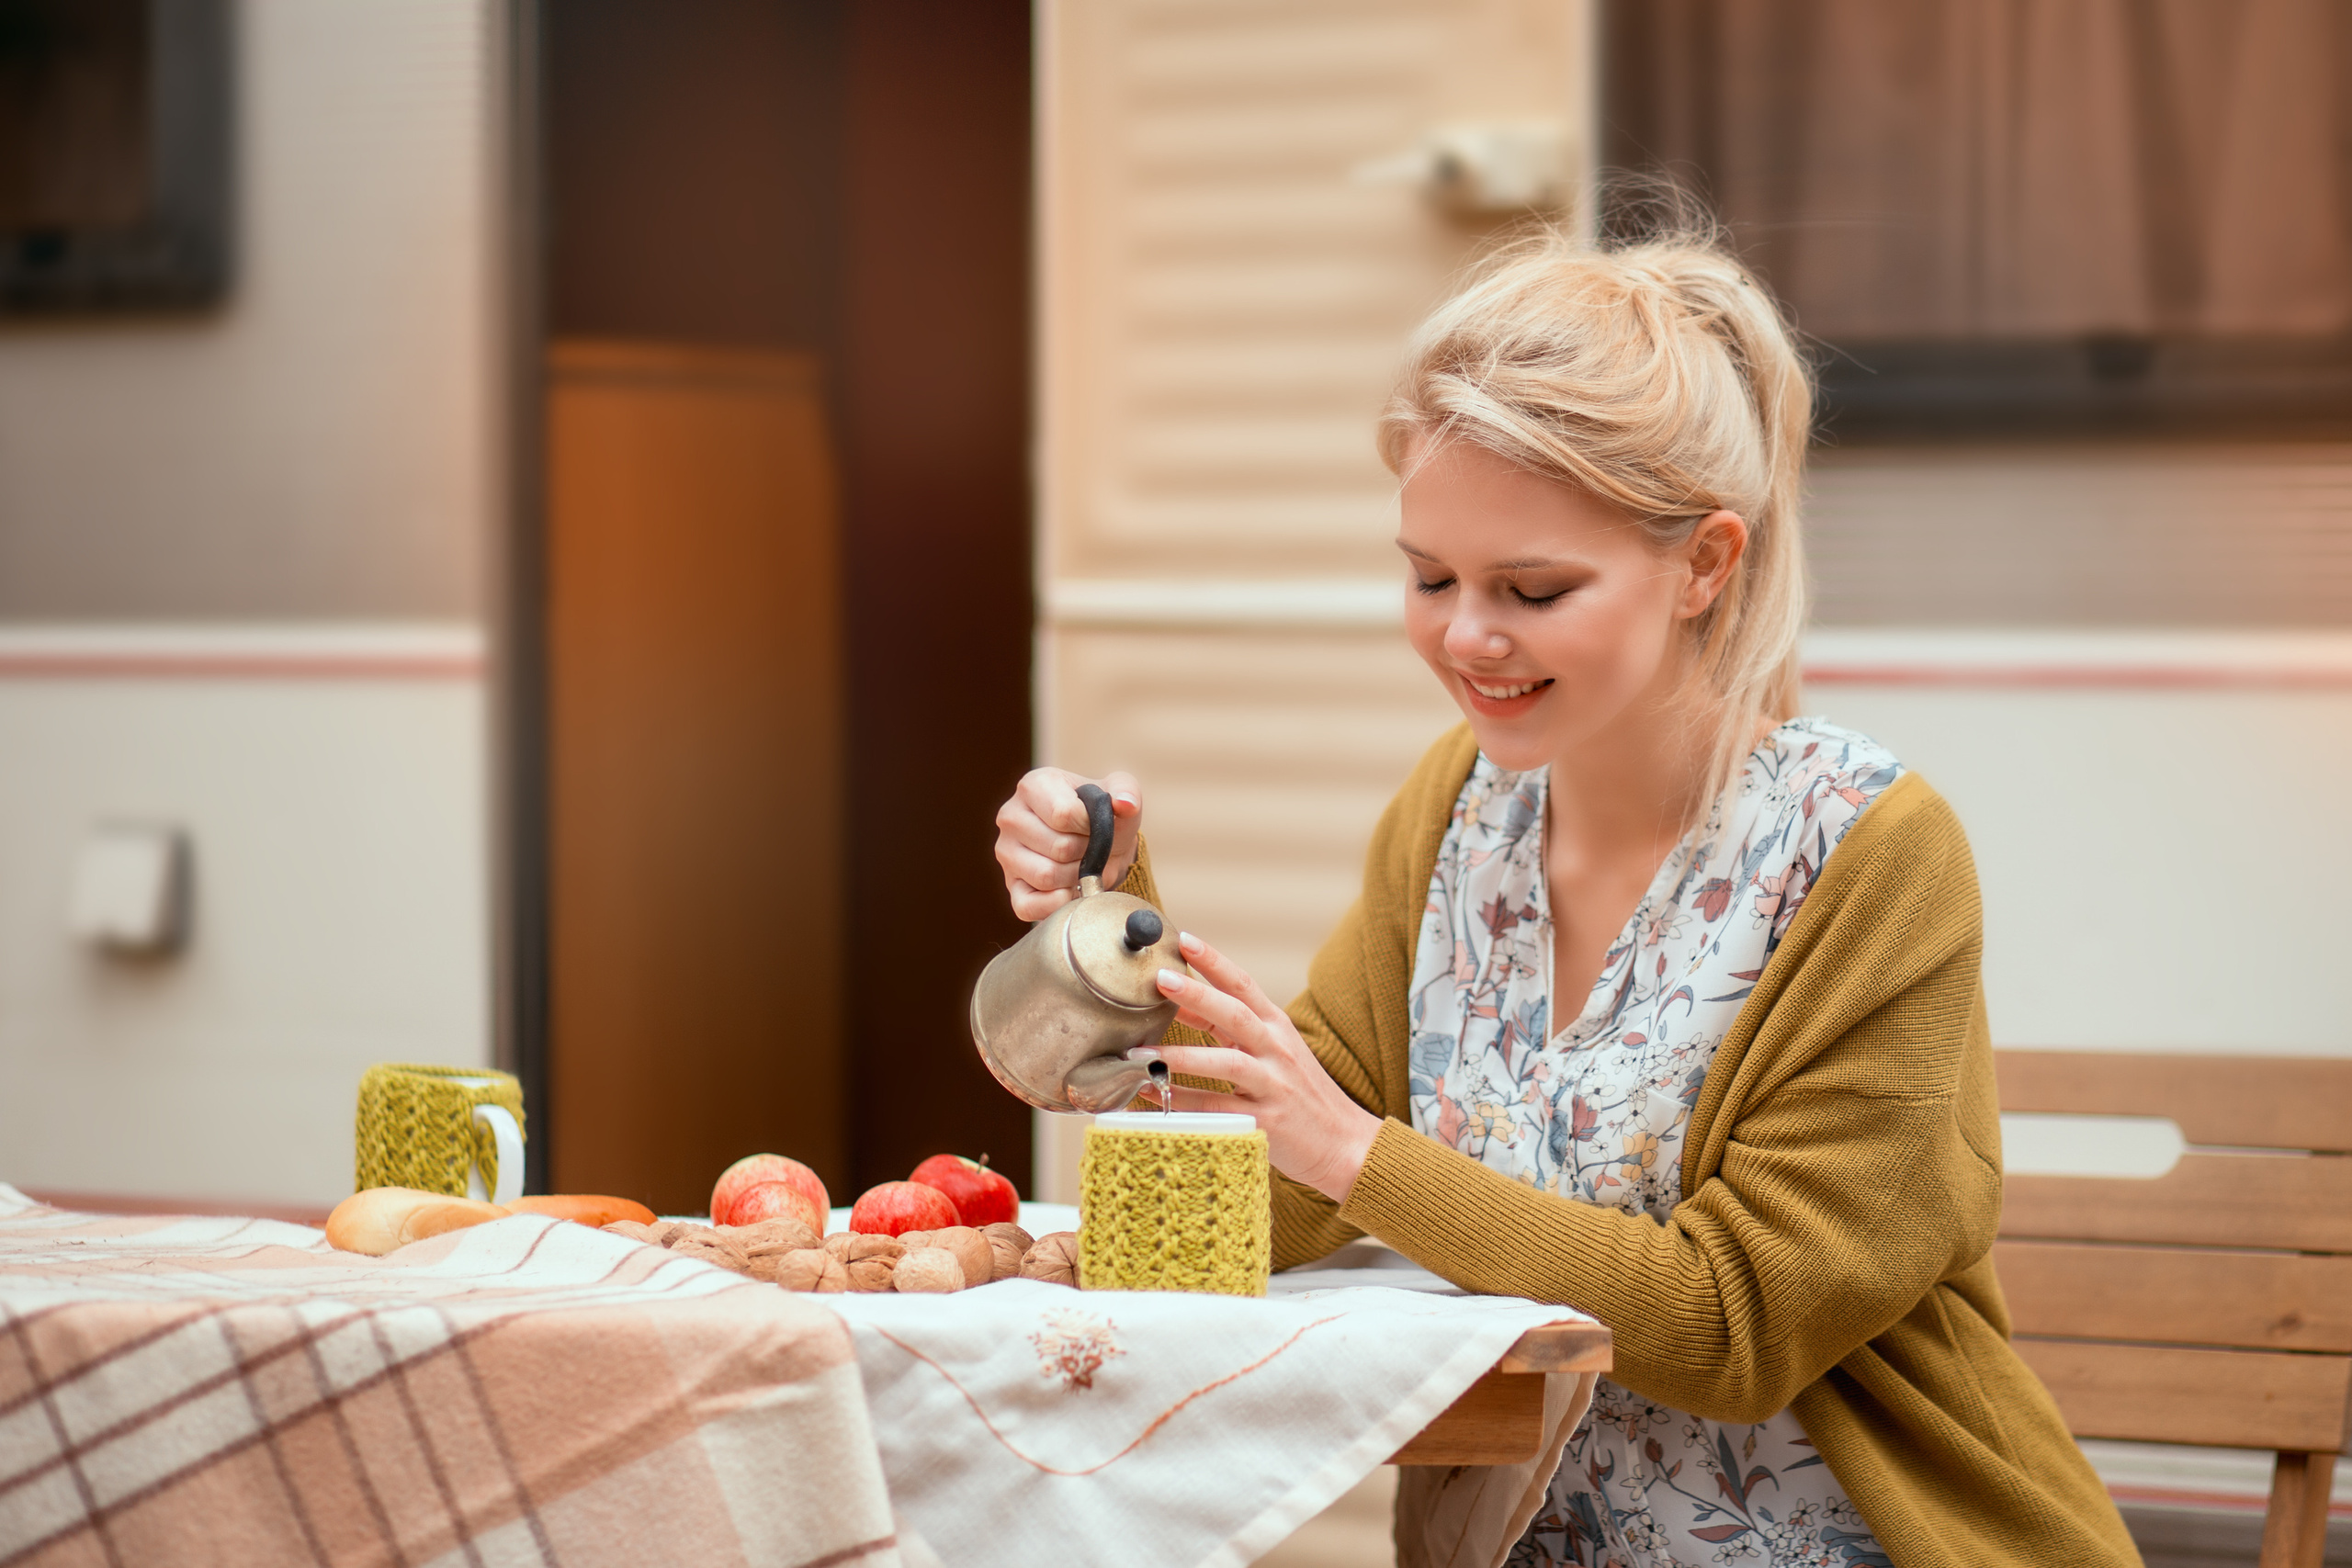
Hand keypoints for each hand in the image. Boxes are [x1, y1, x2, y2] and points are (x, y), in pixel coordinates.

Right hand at [994, 767, 1142, 920]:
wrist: (1096, 842)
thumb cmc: (1102, 814)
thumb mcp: (1120, 792)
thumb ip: (1126, 791)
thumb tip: (1125, 805)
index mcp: (1033, 786)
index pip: (1063, 814)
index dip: (1091, 827)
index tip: (1098, 826)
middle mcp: (1011, 816)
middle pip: (1058, 848)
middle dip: (1088, 854)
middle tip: (1094, 850)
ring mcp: (1006, 852)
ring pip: (1046, 876)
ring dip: (1077, 878)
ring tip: (1084, 867)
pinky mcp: (1011, 886)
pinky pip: (1029, 905)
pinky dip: (1058, 903)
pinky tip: (1071, 890)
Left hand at [1151, 932, 1382, 1203]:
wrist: (1344, 1142)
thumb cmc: (1302, 1091)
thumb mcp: (1274, 1050)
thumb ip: (1232, 1028)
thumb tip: (1180, 1003)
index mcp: (1277, 1026)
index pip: (1243, 985)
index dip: (1214, 961)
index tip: (1183, 940)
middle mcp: (1277, 1050)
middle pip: (1235, 1014)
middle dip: (1197, 994)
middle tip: (1161, 980)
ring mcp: (1273, 1085)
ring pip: (1226, 1063)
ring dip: (1181, 1055)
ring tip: (1141, 1051)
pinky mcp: (1266, 1121)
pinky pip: (1218, 1108)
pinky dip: (1183, 1100)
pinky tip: (1154, 1094)